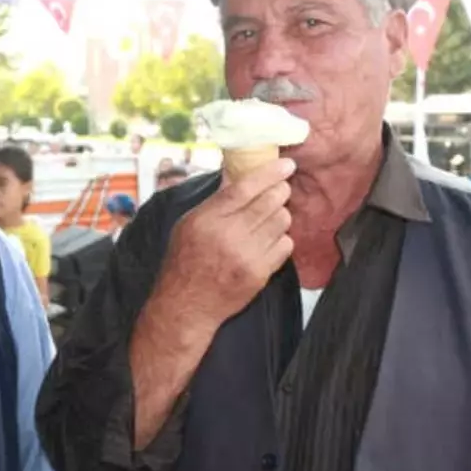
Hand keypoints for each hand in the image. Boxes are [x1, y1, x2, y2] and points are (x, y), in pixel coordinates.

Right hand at [155, 158, 295, 330]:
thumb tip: (235, 171)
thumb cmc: (184, 261)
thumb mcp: (188, 224)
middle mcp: (229, 236)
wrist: (187, 305)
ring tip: (269, 217)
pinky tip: (268, 240)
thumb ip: (215, 200)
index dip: (269, 173)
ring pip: (281, 221)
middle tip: (280, 188)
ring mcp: (247, 256)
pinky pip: (286, 245)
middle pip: (269, 201)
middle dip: (280, 190)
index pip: (245, 188)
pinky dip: (281, 238)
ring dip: (279, 214)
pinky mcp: (260, 274)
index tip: (286, 165)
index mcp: (208, 219)